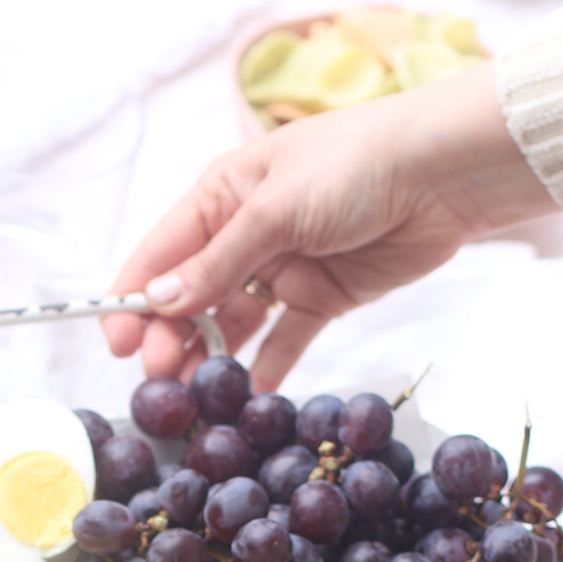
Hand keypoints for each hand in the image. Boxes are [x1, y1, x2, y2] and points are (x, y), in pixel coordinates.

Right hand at [103, 61, 552, 385]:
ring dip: (212, 356)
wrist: (444, 173)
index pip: (163, 252)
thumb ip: (218, 262)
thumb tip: (159, 303)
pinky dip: (265, 368)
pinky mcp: (323, 297)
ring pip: (233, 322)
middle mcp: (246, 232)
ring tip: (198, 394)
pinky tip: (248, 398)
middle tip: (160, 379)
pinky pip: (284, 340)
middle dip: (171, 336)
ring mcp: (284, 267)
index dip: (135, 297)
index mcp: (223, 194)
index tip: (118, 343)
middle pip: (192, 295)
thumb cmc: (354, 164)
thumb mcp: (274, 209)